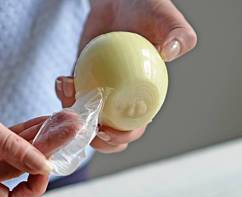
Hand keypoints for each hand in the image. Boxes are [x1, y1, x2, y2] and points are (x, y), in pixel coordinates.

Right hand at [0, 68, 78, 196]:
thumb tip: (43, 166)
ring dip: (36, 145)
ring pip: (13, 165)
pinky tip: (42, 122)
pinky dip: (22, 138)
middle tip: (67, 132)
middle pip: (14, 184)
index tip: (47, 165)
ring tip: (60, 122)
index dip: (32, 192)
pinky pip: (4, 151)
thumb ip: (9, 144)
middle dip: (42, 160)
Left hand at [56, 0, 196, 152]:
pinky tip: (63, 81)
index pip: (134, 128)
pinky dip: (64, 93)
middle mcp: (122, 101)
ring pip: (85, 118)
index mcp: (145, 99)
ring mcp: (101, 93)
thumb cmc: (148, 9)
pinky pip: (71, 95)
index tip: (108, 131)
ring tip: (70, 90)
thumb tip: (170, 52)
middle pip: (108, 133)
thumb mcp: (167, 19)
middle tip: (84, 125)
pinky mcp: (82, 81)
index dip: (122, 137)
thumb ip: (178, 35)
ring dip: (73, 114)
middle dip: (94, 139)